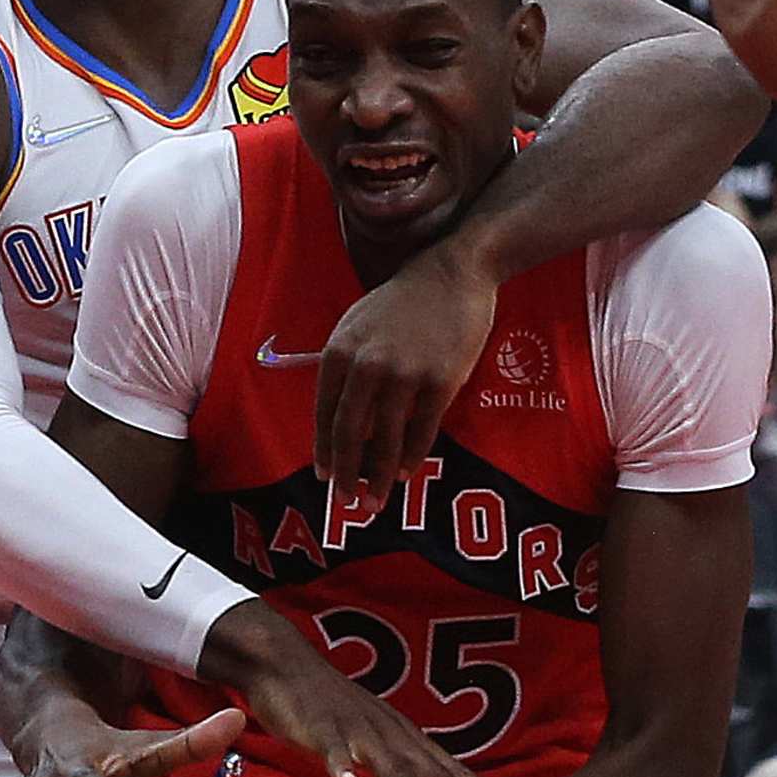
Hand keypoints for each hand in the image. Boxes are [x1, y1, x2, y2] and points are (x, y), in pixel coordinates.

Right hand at [200, 597, 524, 776]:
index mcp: (404, 739)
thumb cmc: (331, 707)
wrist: (286, 664)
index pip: (452, 771)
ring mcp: (356, 731)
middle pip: (434, 774)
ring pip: (389, 766)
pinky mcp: (319, 727)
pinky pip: (329, 747)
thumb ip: (401, 764)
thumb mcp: (376, 738)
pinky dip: (338, 764)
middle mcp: (389, 734)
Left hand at [313, 237, 497, 499]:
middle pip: (349, 433)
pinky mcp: (440, 381)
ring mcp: (404, 374)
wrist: (452, 273)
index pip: (325, 413)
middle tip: (345, 503)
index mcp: (340, 352)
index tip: (325, 477)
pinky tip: (404, 474)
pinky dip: (411, 457)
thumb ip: (345, 371)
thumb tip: (341, 424)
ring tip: (375, 502)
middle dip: (346, 474)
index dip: (325, 451)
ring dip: (378, 476)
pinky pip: (422, 430)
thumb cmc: (401, 303)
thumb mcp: (357, 326)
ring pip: (385, 439)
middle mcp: (367, 365)